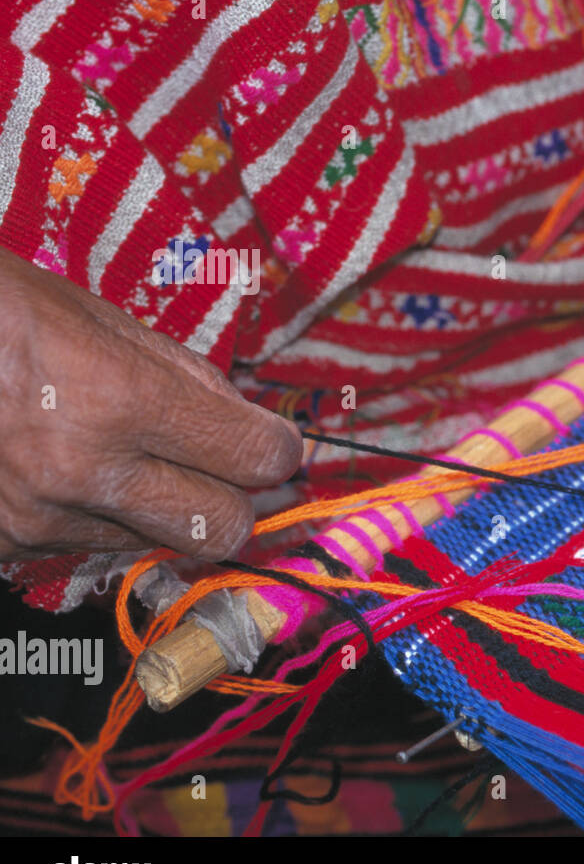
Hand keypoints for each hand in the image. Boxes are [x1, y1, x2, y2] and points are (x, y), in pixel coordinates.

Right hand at [0, 248, 301, 559]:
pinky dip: (101, 520)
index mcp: (117, 397)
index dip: (277, 450)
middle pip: (223, 528)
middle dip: (240, 500)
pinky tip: (73, 475)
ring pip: (157, 544)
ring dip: (166, 510)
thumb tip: (250, 424)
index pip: (253, 457)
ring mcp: (37, 517)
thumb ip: (182, 376)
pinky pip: (89, 548)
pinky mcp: (2, 545)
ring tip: (135, 458)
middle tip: (232, 470)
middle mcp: (82, 471)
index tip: (274, 443)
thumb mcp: (92, 316)